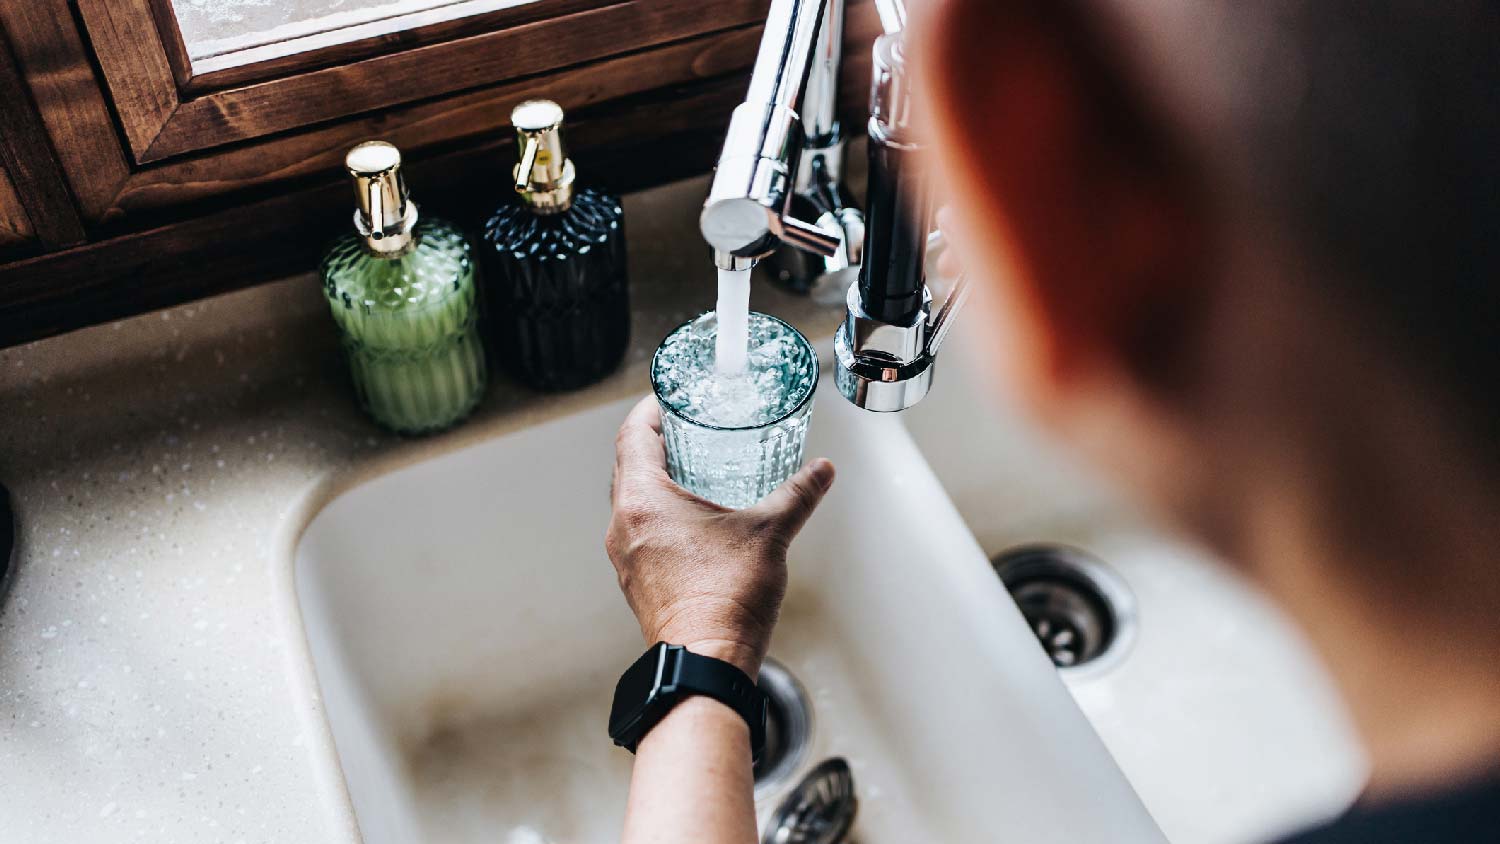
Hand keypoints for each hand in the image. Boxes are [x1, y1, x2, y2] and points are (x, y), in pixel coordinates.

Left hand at [606, 396, 835, 675]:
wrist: (706, 665)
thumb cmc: (726, 599)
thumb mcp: (769, 533)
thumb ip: (797, 495)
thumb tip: (821, 471)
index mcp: (642, 502)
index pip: (633, 436)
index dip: (650, 410)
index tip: (668, 397)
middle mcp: (623, 526)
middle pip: (628, 467)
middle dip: (656, 443)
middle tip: (686, 427)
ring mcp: (626, 557)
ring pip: (633, 502)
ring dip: (657, 481)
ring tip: (692, 469)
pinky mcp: (638, 582)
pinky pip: (641, 532)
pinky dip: (661, 515)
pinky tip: (693, 520)